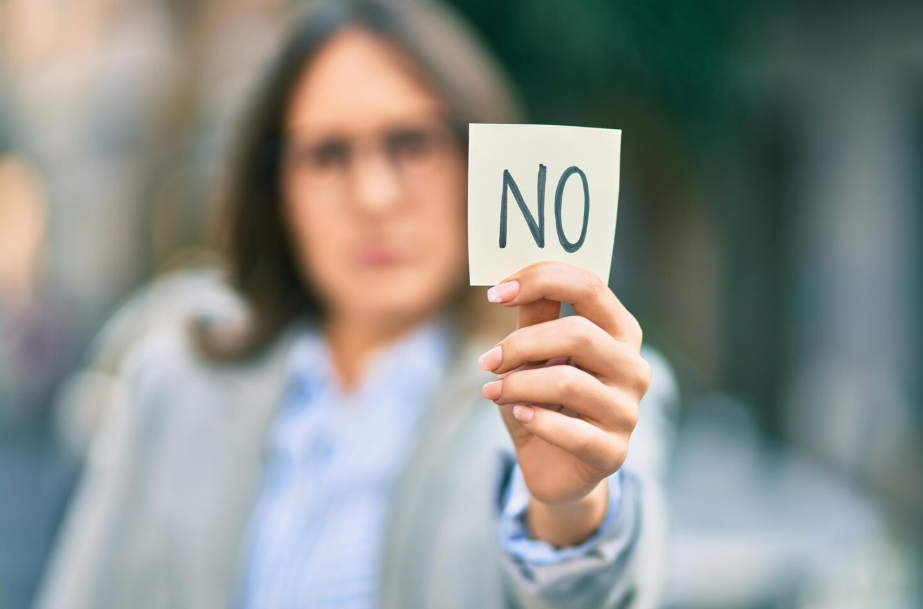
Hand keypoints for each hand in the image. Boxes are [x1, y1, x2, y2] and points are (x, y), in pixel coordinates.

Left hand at [478, 262, 650, 545]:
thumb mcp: (534, 354)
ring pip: (568, 383)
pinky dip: (537, 421)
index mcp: (619, 332)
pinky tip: (519, 415)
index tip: (496, 293)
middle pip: (578, 334)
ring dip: (519, 384)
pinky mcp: (613, 453)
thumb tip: (513, 282)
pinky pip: (573, 433)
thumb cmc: (544, 400)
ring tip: (493, 391)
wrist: (552, 466)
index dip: (542, 280)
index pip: (589, 287)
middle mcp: (633, 368)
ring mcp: (627, 412)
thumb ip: (533, 317)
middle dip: (522, 344)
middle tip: (487, 360)